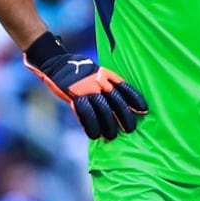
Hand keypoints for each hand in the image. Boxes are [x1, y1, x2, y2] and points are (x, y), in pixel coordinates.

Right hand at [23, 32, 147, 140]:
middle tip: (130, 129)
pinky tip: (94, 135)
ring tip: (112, 137)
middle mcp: (100, 82)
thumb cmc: (76, 70)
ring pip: (103, 111)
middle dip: (125, 117)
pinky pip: (86, 114)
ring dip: (109, 126)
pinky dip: (91, 126)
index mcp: (106, 75)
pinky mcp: (75, 96)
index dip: (136, 99)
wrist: (55, 63)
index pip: (125, 87)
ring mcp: (88, 89)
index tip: (144, 110)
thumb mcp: (95, 72)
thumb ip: (105, 84)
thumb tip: (114, 101)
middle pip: (117, 102)